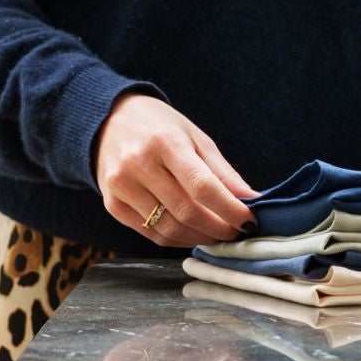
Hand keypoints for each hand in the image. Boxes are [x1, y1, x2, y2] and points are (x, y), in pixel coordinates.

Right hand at [93, 92, 259, 248]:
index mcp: (165, 142)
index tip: (250, 221)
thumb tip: (252, 200)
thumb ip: (223, 171)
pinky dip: (177, 240)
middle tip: (237, 233)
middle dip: (218, 229)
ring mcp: (121, 187)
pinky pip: (151, 234)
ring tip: (218, 235)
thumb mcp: (195, 137)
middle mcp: (138, 164)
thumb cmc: (159, 127)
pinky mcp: (112, 205)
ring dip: (200, 238)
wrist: (108, 120)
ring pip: (169, 229)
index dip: (230, 209)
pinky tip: (193, 234)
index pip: (202, 186)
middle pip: (186, 212)